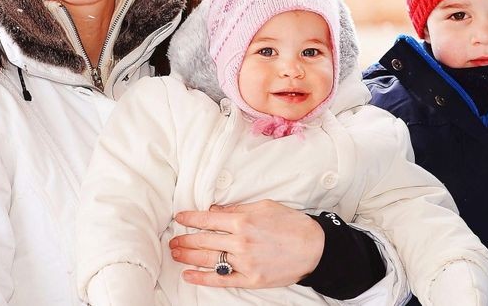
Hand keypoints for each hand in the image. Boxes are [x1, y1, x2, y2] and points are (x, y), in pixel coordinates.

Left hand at [169, 200, 325, 288]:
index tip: (179, 218)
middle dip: (184, 239)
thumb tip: (215, 211)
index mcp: (243, 221)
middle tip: (173, 240)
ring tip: (175, 253)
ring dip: (188, 256)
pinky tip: (188, 275)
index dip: (190, 218)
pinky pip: (220, 279)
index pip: (208, 219)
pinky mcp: (250, 279)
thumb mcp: (265, 207)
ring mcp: (244, 262)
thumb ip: (237, 209)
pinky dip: (202, 278)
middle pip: (203, 240)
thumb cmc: (292, 224)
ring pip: (208, 259)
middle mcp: (240, 242)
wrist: (314, 248)